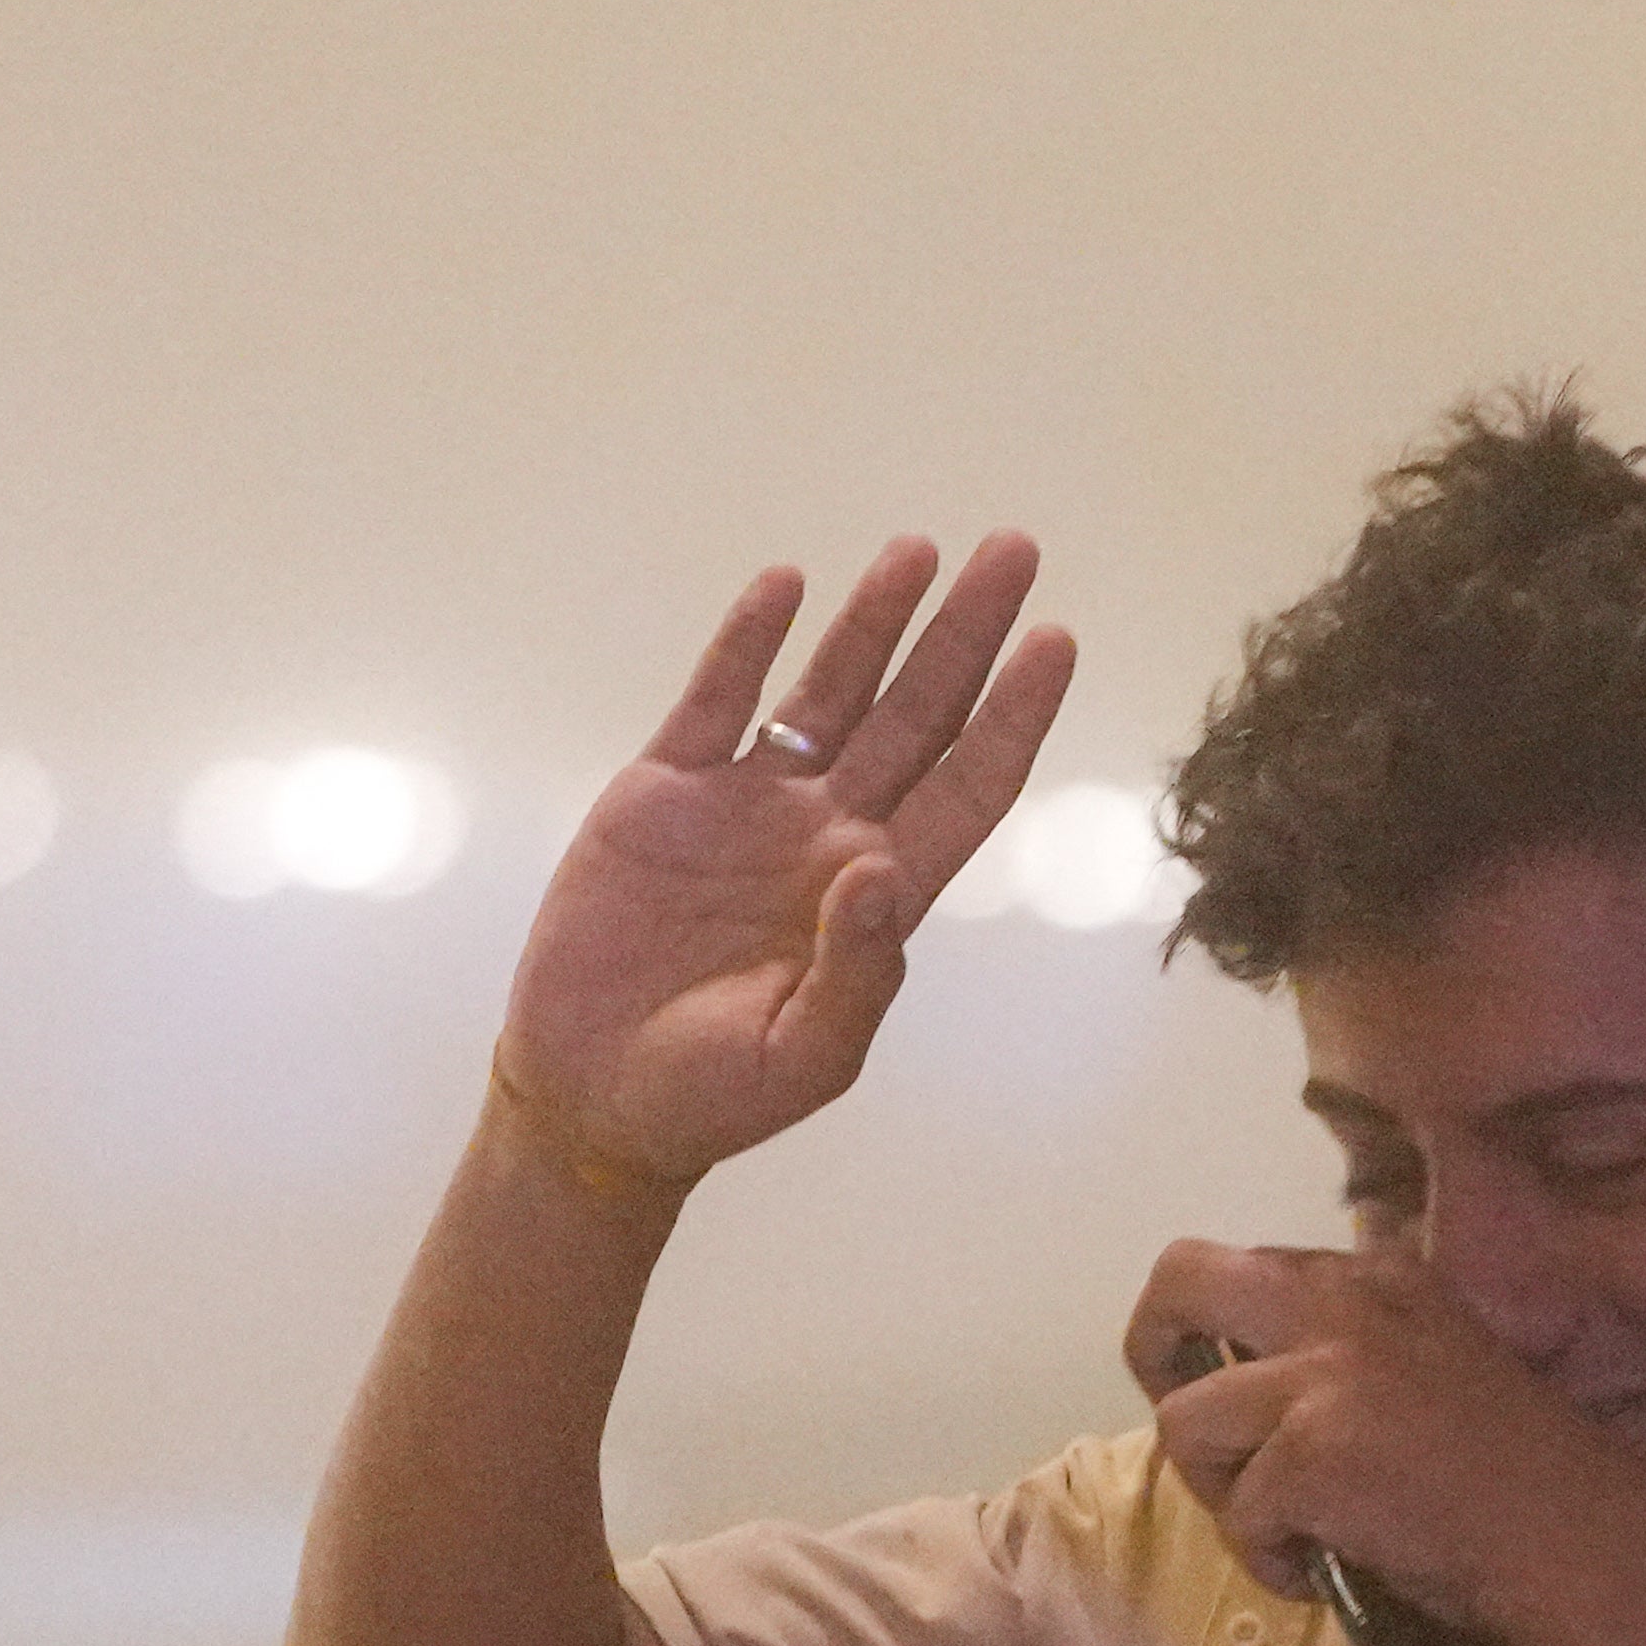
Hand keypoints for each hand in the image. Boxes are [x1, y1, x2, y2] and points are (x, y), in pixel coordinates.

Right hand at [492, 535, 1075, 1185]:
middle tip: (1013, 552)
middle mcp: (825, 835)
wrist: (590, 1097)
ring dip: (873, 621)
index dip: (1013, 716)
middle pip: (916, 716)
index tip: (1055, 643)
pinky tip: (787, 584)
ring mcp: (747, 808)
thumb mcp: (805, 1058)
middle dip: (965, 634)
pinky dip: (747, 643)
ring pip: (828, 692)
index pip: (968, 787)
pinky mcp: (663, 794)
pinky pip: (715, 701)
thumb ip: (855, 973)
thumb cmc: (708, 1096)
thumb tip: (880, 868)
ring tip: (918, 548)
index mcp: (877, 895)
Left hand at [1124, 1240, 1645, 1645]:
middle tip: (1193, 1426)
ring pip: (1183, 1423)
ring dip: (1220, 1493)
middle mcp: (1340, 1304)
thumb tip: (1272, 1380)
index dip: (1223, 1336)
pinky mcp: (1309, 1453)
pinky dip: (1270, 1563)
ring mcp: (1322, 1374)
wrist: (1571, 1542)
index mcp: (1377, 1276)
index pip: (1252, 1267)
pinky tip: (1326, 1574)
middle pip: (1179, 1279)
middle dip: (1152, 1351)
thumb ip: (1364, 1349)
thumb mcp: (1440, 1362)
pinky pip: (1238, 1516)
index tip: (1239, 1391)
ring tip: (1287, 1533)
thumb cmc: (1514, 1476)